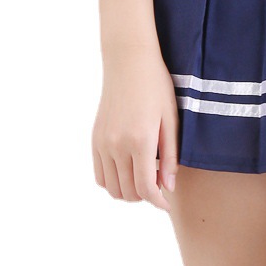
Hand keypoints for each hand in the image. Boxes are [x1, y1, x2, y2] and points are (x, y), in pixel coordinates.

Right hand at [92, 43, 178, 211]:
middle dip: (145, 197)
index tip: (166, 204)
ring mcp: (102, 143)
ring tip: (143, 180)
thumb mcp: (171, 121)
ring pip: (112, 188)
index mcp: (140, 141)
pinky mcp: (95, 139)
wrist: (128, 61)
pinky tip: (127, 172)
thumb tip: (167, 188)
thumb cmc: (156, 87)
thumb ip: (170, 157)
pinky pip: (99, 175)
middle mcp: (117, 145)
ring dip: (128, 192)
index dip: (158, 202)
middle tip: (157, 186)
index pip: (145, 188)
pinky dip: (113, 182)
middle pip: (128, 192)